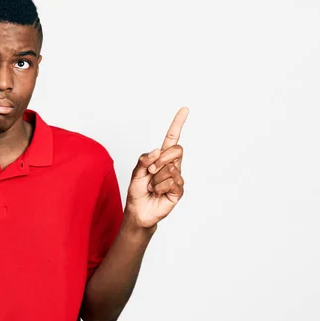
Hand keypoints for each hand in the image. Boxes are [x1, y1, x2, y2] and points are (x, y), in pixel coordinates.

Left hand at [124, 107, 188, 228]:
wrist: (138, 211)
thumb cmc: (137, 191)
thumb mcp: (135, 173)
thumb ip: (143, 160)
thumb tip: (157, 151)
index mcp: (161, 157)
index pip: (172, 138)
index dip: (177, 124)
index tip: (184, 109)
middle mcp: (172, 165)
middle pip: (177, 149)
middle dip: (161, 159)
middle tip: (151, 171)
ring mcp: (177, 177)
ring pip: (170, 168)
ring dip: (155, 178)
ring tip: (151, 186)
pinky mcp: (179, 190)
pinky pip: (171, 182)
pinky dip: (159, 187)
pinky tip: (157, 192)